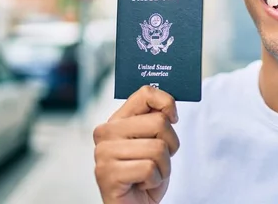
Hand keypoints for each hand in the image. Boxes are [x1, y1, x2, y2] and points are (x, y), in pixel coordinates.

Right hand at [93, 86, 179, 203]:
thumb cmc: (146, 174)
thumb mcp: (155, 140)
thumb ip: (156, 119)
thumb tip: (169, 105)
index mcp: (117, 120)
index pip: (145, 93)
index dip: (167, 103)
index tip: (173, 118)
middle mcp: (106, 133)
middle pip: (159, 122)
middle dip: (170, 144)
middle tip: (158, 159)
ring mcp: (104, 153)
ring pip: (157, 148)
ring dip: (163, 167)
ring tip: (150, 174)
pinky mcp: (107, 174)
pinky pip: (149, 169)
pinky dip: (154, 180)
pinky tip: (142, 184)